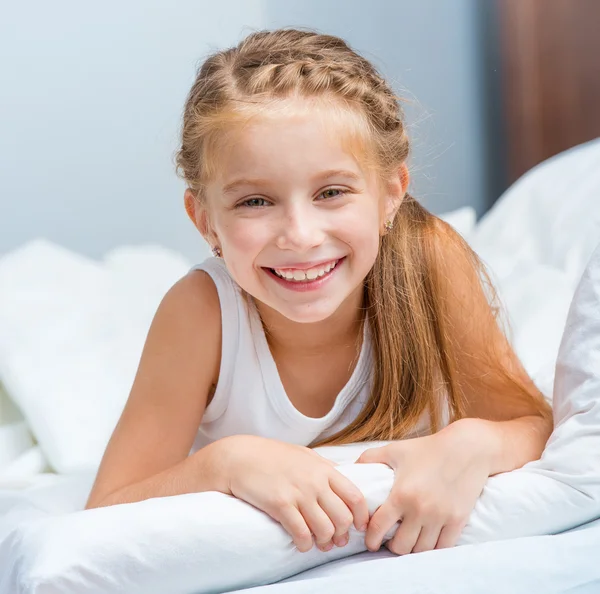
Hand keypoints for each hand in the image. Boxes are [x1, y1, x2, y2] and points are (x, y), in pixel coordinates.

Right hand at [213, 435, 369, 552]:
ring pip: (325, 529)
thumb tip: (342, 474)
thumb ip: (324, 465)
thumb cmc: (272, 455)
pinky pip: (301, 533)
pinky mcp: (280, 505)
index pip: (355, 496)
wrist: (241, 457)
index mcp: (323, 469)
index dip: (362, 516)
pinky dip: (305, 544)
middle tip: (336, 539)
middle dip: (343, 534)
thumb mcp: (303, 454)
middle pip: (343, 517)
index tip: (359, 526)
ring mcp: (298, 493)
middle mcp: (315, 481)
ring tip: (319, 543)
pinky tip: (302, 543)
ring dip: (324, 542)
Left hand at [356, 419, 491, 554]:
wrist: (466, 449)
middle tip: (388, 541)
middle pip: (401, 547)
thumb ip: (370, 458)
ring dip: (411, 549)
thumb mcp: (395, 449)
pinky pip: (442, 547)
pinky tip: (426, 541)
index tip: (370, 541)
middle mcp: (420, 510)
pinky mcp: (458, 521)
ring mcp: (441, 517)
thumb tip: (352, 467)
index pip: (379, 527)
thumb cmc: (428, 448)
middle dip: (391, 547)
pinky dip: (432, 548)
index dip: (371, 539)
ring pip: (421, 550)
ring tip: (406, 542)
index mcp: (401, 494)